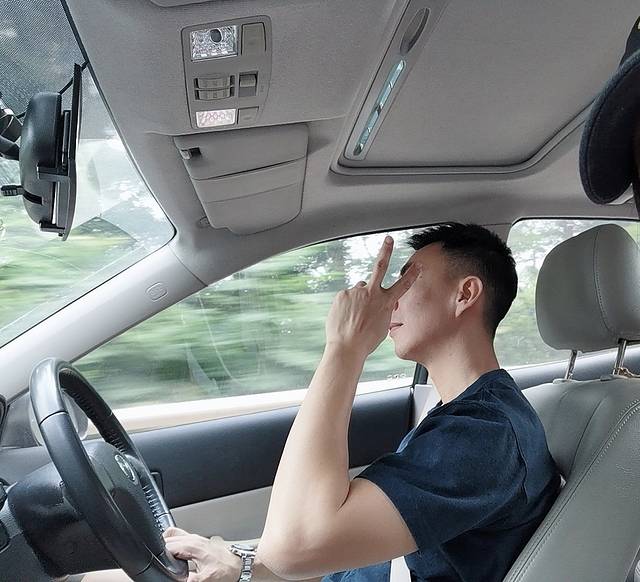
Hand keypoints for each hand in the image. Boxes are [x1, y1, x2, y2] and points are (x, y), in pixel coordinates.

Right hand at [163, 527, 241, 581]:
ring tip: (166, 557)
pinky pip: (182, 537)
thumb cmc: (226, 570)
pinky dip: (175, 543)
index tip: (159, 562)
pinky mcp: (200, 541)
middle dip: (162, 548)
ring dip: (168, 544)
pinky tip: (176, 554)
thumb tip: (177, 579)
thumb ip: (189, 579)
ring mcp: (197, 538)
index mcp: (192, 546)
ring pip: (175, 534)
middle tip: (161, 561)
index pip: (168, 545)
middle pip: (169, 537)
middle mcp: (194, 539)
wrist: (240, 566)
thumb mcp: (205, 579)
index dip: (161, 555)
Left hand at [324, 235, 420, 356]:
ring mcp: (356, 292)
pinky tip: (345, 317)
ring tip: (354, 317)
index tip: (418, 265)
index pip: (402, 285)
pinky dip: (346, 305)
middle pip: (380, 267)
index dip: (411, 274)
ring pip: (358, 291)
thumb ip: (381, 309)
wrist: (347, 347)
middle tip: (389, 239)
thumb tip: (375, 301)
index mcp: (386, 303)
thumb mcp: (381, 326)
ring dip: (357, 300)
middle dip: (386, 251)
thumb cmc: (365, 341)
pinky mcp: (343, 294)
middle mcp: (372, 293)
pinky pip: (346, 297)